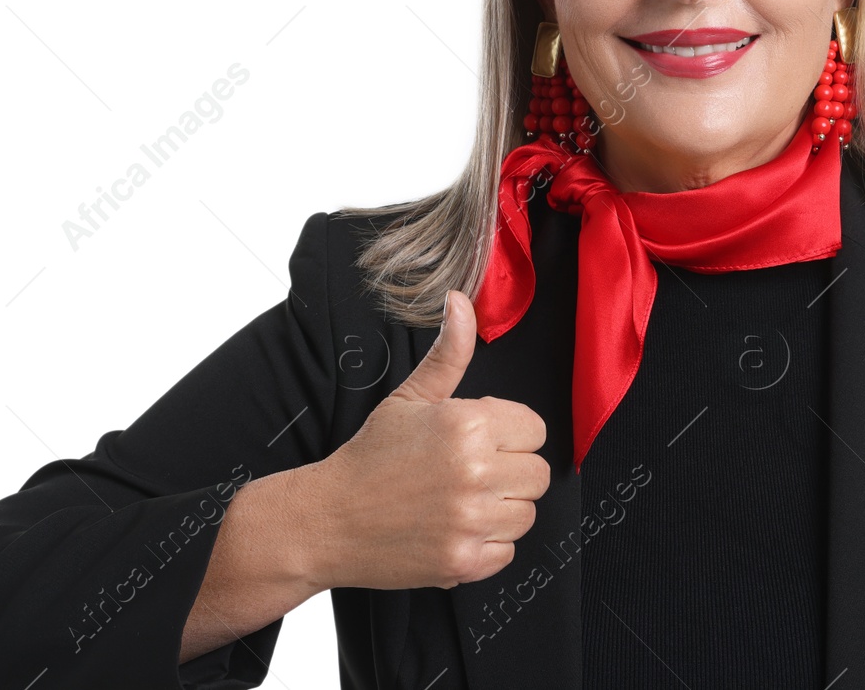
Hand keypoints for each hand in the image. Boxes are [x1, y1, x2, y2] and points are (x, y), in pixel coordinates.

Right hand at [312, 289, 550, 590]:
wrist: (327, 519)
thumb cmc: (370, 457)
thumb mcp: (410, 397)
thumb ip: (449, 353)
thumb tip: (461, 302)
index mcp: (467, 424)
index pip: (534, 429)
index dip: (508, 434)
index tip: (478, 441)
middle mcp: (475, 472)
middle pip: (537, 474)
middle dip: (509, 471)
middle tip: (467, 473)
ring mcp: (470, 520)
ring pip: (526, 514)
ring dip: (500, 510)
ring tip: (458, 501)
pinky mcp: (464, 561)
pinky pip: (508, 552)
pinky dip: (485, 545)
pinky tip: (452, 528)